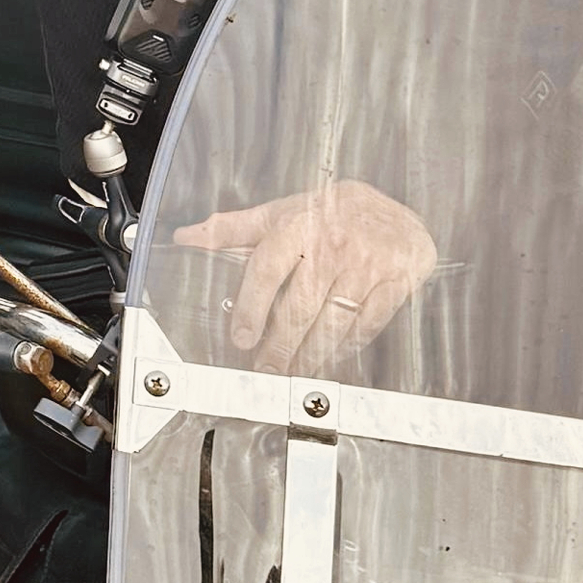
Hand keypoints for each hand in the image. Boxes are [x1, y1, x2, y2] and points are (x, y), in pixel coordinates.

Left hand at [172, 182, 437, 370]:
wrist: (397, 211)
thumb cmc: (332, 213)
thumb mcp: (281, 212)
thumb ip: (233, 229)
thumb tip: (186, 238)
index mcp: (298, 224)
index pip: (267, 268)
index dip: (251, 307)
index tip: (241, 338)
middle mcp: (333, 244)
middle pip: (300, 305)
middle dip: (280, 345)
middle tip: (265, 369)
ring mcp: (367, 265)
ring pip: (333, 322)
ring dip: (311, 354)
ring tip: (294, 371)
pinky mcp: (395, 283)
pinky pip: (366, 325)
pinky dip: (345, 347)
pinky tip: (329, 357)